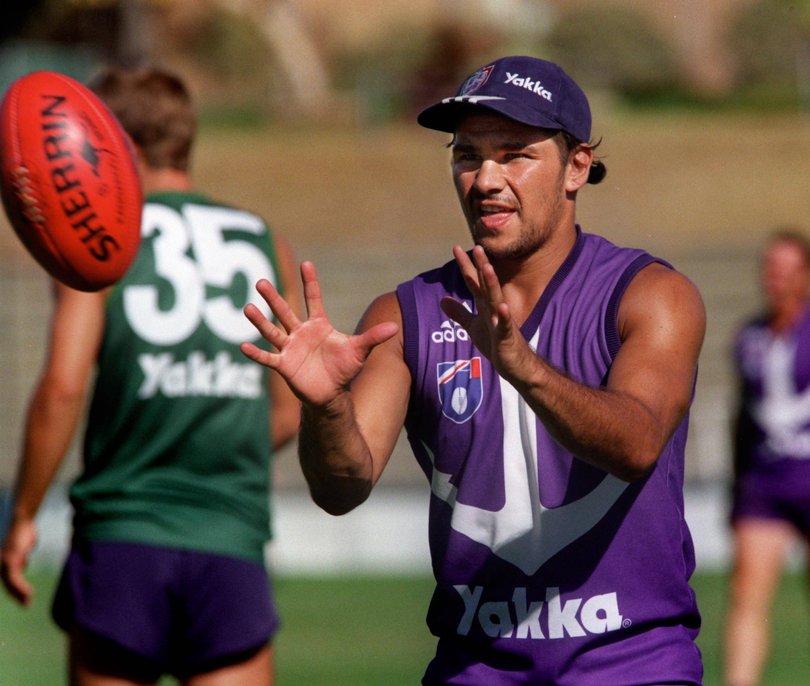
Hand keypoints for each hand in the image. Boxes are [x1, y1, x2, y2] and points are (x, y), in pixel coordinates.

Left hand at [1, 518, 37, 605]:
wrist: (23, 521)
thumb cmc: (23, 533)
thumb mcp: (21, 548)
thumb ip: (19, 558)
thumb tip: (23, 565)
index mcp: (3, 563)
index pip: (8, 581)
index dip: (14, 591)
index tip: (24, 601)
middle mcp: (1, 563)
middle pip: (7, 584)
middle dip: (16, 595)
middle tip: (26, 604)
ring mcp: (4, 562)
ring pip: (10, 583)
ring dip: (20, 594)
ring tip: (28, 602)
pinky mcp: (10, 559)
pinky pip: (14, 578)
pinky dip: (21, 587)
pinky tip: (29, 593)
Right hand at [241, 261, 397, 407]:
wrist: (331, 392)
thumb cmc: (344, 368)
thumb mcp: (359, 351)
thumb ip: (373, 337)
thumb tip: (395, 326)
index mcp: (318, 325)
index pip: (313, 299)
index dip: (309, 282)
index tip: (306, 263)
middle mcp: (301, 333)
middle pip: (285, 311)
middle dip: (274, 298)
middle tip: (260, 281)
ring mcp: (290, 348)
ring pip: (272, 331)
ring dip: (260, 321)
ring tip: (248, 308)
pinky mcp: (284, 365)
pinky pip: (267, 358)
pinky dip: (256, 353)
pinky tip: (243, 346)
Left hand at [440, 245, 535, 381]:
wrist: (516, 365)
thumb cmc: (496, 344)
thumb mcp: (473, 327)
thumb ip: (460, 313)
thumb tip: (442, 300)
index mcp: (486, 305)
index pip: (473, 282)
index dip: (465, 266)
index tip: (456, 247)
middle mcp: (494, 309)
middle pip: (486, 285)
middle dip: (481, 266)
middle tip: (477, 246)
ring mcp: (501, 322)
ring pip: (496, 300)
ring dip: (492, 284)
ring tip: (487, 268)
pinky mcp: (506, 337)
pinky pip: (505, 326)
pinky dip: (504, 316)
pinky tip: (503, 307)